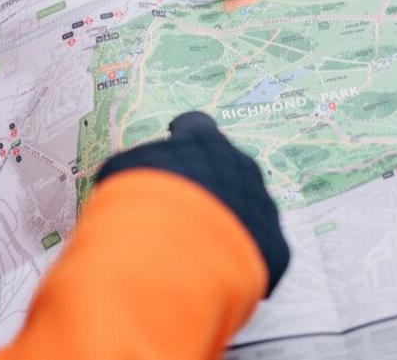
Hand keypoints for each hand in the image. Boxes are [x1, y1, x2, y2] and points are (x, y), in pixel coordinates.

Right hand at [96, 112, 289, 294]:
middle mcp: (242, 167)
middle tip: (184, 211)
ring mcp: (264, 206)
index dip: (183, 138)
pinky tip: (218, 271)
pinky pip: (259, 248)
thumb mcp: (120, 176)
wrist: (174, 258)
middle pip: (228, 170)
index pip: (196, 126)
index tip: (175, 145)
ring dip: (227, 222)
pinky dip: (240, 258)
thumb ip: (133, 171)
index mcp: (205, 142)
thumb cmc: (141, 206)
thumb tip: (127, 178)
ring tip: (198, 247)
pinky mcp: (276, 245)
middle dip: (209, 187)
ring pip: (248, 209)